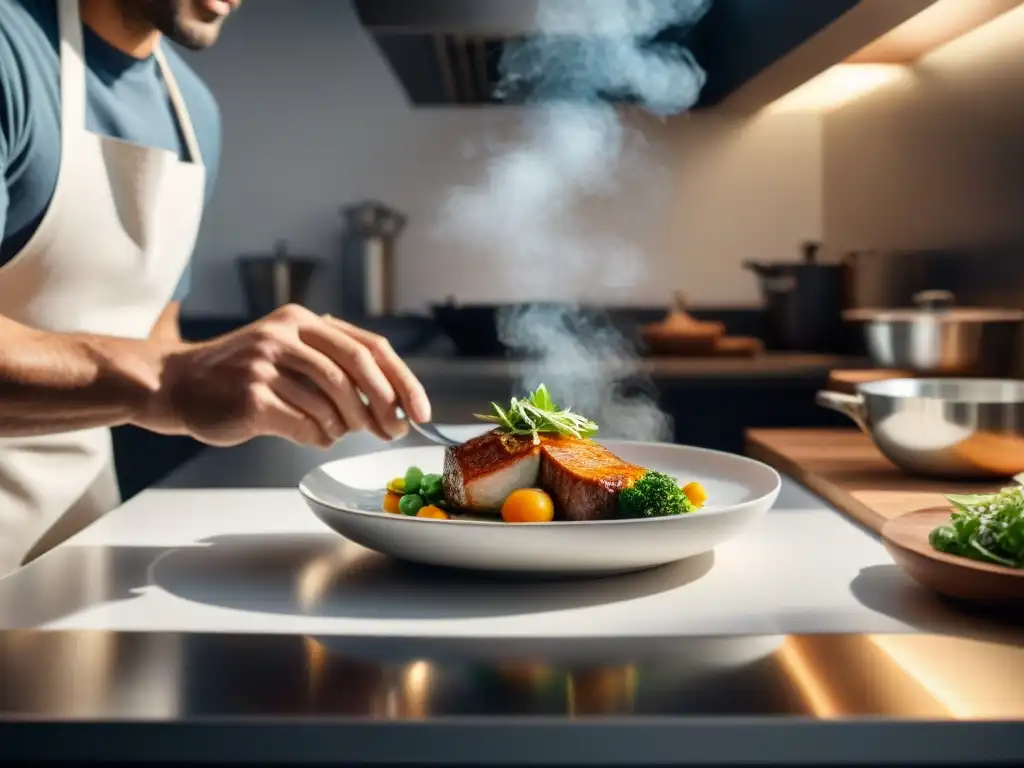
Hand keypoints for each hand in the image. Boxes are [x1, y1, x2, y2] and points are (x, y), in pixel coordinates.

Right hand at [140, 305, 430, 447]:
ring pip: (332, 400)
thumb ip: (336, 371)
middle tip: (393, 431)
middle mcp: (286, 332)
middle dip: (384, 405)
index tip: (421, 411)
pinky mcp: (250, 395)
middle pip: (357, 369)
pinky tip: (312, 436)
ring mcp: (265, 362)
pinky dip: (318, 436)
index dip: (403, 380)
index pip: (371, 347)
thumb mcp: (290, 355)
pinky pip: (304, 424)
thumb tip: (392, 408)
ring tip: (340, 431)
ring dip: (347, 425)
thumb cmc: (242, 376)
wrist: (177, 386)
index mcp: (303, 320)